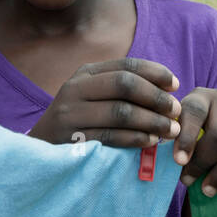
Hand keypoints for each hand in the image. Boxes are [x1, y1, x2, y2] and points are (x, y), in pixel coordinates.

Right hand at [28, 58, 181, 147]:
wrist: (39, 150)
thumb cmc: (78, 122)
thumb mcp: (93, 98)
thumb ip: (122, 90)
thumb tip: (168, 89)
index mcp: (85, 74)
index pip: (126, 66)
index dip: (155, 72)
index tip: (176, 85)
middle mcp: (76, 88)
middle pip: (124, 84)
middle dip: (155, 97)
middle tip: (176, 111)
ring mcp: (71, 113)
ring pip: (120, 111)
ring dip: (151, 120)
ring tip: (170, 130)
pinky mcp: (72, 138)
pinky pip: (111, 136)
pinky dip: (136, 138)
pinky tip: (151, 141)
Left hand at [174, 87, 216, 195]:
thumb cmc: (197, 127)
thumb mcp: (183, 124)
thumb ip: (176, 137)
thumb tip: (170, 162)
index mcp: (201, 95)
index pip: (195, 112)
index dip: (187, 138)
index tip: (179, 163)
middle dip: (205, 162)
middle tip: (190, 182)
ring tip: (209, 188)